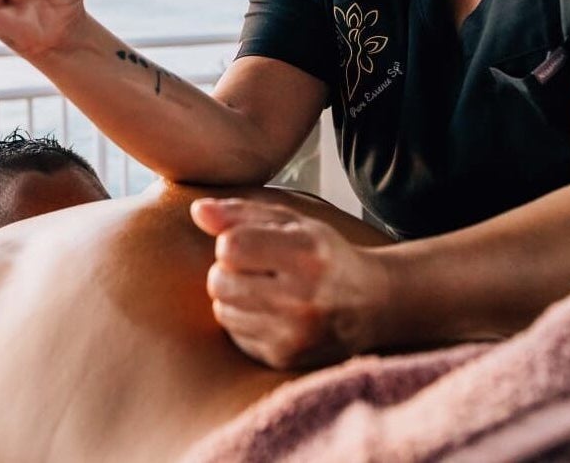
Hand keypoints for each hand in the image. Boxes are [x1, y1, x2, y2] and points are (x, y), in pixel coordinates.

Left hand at [190, 198, 388, 369]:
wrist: (371, 304)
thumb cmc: (323, 255)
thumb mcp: (290, 222)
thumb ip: (240, 213)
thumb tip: (197, 210)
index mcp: (307, 253)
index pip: (230, 246)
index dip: (232, 242)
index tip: (251, 243)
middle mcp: (303, 297)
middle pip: (219, 280)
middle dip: (229, 270)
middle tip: (257, 268)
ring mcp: (295, 333)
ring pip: (222, 309)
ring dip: (234, 297)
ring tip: (266, 290)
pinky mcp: (285, 358)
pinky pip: (234, 334)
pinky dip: (244, 321)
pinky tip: (272, 313)